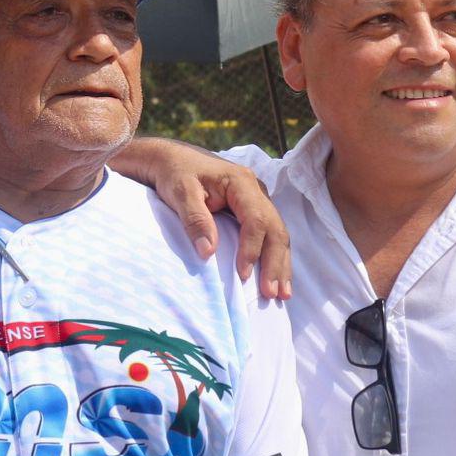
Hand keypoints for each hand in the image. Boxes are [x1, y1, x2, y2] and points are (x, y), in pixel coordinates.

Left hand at [113, 138, 290, 299]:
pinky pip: (270, 235)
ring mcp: (258, 200)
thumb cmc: (176, 175)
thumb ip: (195, 220)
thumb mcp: (180, 193)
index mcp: (241, 183)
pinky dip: (275, 257)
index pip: (256, 219)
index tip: (243, 275)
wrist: (173, 161)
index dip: (252, 249)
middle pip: (275, 229)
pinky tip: (277, 277)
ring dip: (280, 264)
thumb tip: (208, 252)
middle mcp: (257, 191)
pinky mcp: (254, 210)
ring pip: (278, 234)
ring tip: (282, 294)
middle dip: (275, 262)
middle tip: (273, 294)